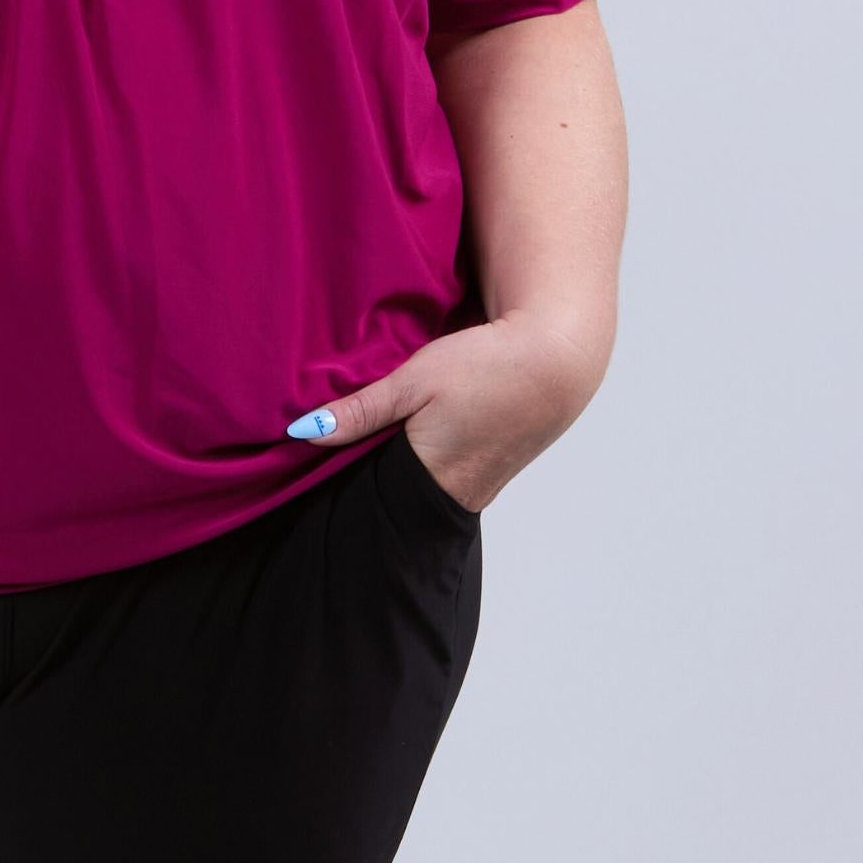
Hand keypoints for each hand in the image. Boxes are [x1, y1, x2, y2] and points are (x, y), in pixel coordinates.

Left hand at [287, 311, 606, 512]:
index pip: (368, 501)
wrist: (559, 359)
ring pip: (420, 493)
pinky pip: (446, 483)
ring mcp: (479, 489)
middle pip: (394, 503)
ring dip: (398, 477)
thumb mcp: (415, 379)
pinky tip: (417, 446)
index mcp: (430, 476)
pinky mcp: (493, 475)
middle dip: (365, 490)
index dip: (341, 494)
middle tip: (331, 471)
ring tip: (374, 455)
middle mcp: (455, 495)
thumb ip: (360, 410)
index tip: (310, 483)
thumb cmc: (488, 365)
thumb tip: (304, 431)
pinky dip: (426, 469)